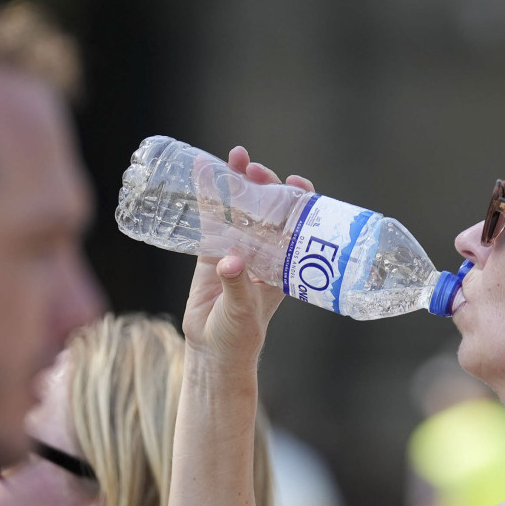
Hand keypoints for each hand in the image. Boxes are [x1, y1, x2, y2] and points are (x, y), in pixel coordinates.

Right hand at [182, 146, 315, 367]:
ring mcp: (238, 247)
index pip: (298, 225)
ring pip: (241, 207)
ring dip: (239, 182)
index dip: (300, 202)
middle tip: (256, 170)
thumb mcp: (243, 311)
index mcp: (284, 263)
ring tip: (236, 156)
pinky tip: (204, 170)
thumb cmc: (238, 335)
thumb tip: (231, 261)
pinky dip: (209, 194)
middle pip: (269, 209)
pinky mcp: (212, 249)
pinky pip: (212, 217)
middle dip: (265, 185)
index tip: (297, 185)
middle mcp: (265, 251)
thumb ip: (237, 286)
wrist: (213, 349)